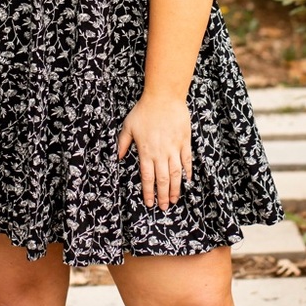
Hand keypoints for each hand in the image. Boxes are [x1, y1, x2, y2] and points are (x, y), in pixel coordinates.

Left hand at [117, 95, 192, 210]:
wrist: (164, 97)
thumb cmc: (144, 110)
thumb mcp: (128, 126)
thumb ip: (122, 143)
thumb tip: (118, 156)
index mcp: (145, 151)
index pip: (147, 177)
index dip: (148, 192)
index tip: (149, 203)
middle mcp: (160, 153)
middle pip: (162, 180)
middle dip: (163, 196)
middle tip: (164, 208)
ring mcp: (174, 148)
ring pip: (176, 174)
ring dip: (175, 188)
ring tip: (175, 200)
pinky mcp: (184, 141)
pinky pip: (187, 160)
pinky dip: (187, 172)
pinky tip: (187, 181)